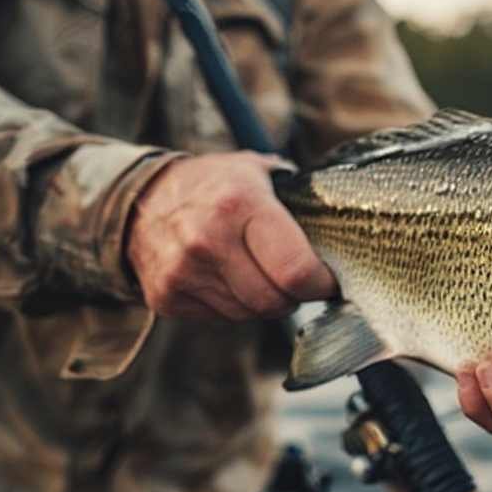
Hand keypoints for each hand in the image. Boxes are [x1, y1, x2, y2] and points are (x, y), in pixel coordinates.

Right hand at [127, 151, 335, 318]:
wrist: (140, 199)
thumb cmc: (216, 185)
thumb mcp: (258, 172)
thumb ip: (300, 198)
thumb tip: (350, 230)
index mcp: (239, 203)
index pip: (296, 270)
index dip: (321, 283)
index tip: (329, 279)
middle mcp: (207, 239)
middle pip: (275, 302)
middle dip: (295, 295)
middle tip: (297, 279)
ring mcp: (183, 272)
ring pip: (250, 314)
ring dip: (266, 301)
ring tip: (260, 271)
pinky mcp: (166, 297)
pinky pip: (223, 319)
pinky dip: (236, 305)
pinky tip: (229, 278)